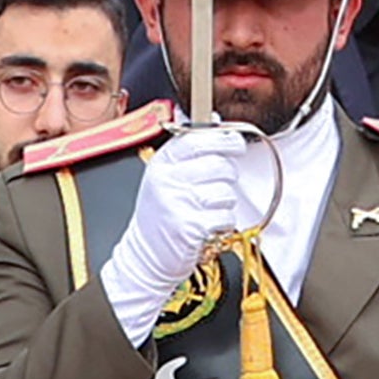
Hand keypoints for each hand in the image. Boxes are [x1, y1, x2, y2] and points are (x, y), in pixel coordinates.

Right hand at [99, 124, 256, 346]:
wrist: (144, 258)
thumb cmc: (161, 215)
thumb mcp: (167, 176)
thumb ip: (190, 149)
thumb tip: (216, 120)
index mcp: (162, 163)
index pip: (200, 139)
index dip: (224, 139)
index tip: (234, 144)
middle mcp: (167, 180)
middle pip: (221, 164)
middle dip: (226, 177)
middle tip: (212, 189)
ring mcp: (177, 202)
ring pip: (227, 191)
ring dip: (223, 203)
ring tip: (202, 210)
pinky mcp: (190, 226)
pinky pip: (226, 215)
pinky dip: (221, 223)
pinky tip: (204, 225)